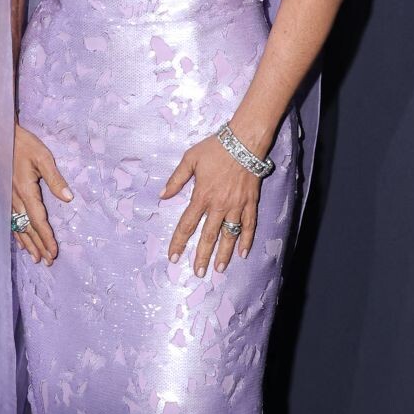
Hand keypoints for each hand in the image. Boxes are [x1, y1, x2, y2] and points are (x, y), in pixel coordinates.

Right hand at [12, 124, 72, 264]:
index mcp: (25, 190)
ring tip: (37, 258)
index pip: (38, 219)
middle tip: (48, 261)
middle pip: (28, 228)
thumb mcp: (43, 157)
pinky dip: (17, 233)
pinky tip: (22, 242)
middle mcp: (15, 198)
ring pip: (18, 226)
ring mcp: (8, 198)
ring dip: (28, 243)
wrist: (1, 136)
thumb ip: (55, 179)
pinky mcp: (5, 196)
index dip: (46, 237)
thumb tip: (68, 198)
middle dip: (39, 245)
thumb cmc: (24, 144)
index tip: (54, 251)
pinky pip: (11, 220)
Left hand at [158, 134, 261, 275]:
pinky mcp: (250, 202)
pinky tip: (243, 253)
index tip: (173, 257)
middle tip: (197, 273)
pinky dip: (246, 239)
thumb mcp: (190, 159)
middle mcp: (219, 205)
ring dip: (224, 254)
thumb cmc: (216, 148)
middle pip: (208, 236)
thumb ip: (176, 179)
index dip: (179, 242)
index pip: (187, 225)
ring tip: (219, 269)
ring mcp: (237, 205)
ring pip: (229, 235)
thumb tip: (162, 195)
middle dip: (201, 256)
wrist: (245, 140)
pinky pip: (249, 224)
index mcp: (202, 196)